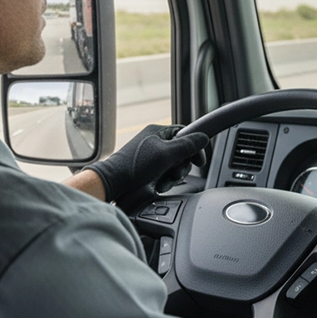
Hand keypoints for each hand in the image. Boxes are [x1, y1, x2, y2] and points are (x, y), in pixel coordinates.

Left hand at [86, 124, 208, 201]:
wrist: (113, 184)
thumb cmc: (134, 166)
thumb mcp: (166, 154)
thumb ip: (187, 146)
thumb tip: (203, 138)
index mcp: (158, 132)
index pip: (185, 134)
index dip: (194, 147)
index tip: (199, 161)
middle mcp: (155, 142)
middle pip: (182, 153)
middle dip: (181, 166)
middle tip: (175, 173)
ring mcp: (150, 157)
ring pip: (174, 166)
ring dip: (172, 177)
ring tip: (163, 181)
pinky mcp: (147, 170)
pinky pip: (164, 174)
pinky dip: (164, 181)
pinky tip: (158, 185)